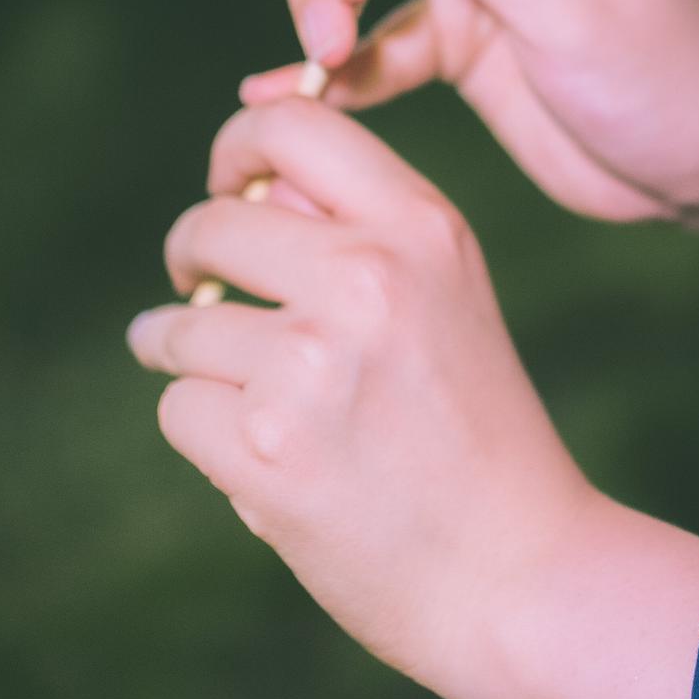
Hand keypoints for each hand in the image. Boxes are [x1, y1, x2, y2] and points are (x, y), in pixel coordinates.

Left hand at [128, 99, 590, 698]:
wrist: (520, 572)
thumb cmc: (475, 431)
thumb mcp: (447, 296)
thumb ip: (356, 230)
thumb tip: (244, 187)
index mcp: (423, 226)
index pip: (292, 125)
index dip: (237, 144)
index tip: (225, 185)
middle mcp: (368, 276)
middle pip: (211, 224)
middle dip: (190, 259)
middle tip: (200, 290)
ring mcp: (311, 361)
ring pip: (180, 326)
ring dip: (186, 357)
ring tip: (243, 396)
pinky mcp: (265, 446)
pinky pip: (179, 407)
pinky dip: (204, 435)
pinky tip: (259, 458)